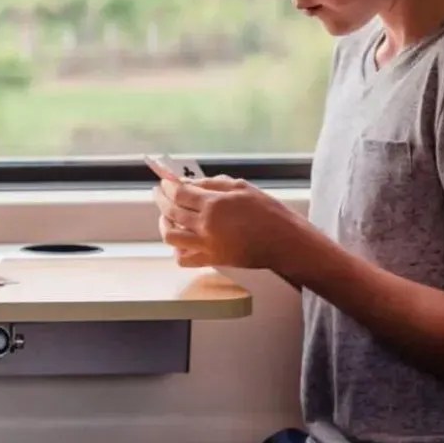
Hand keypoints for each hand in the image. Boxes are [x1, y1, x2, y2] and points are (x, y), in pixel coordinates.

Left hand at [153, 175, 315, 277]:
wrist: (285, 242)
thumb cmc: (268, 212)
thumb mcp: (242, 188)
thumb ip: (213, 185)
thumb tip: (190, 183)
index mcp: (214, 205)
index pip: (179, 194)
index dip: (168, 186)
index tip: (164, 181)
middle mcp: (206, 226)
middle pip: (171, 212)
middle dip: (160, 199)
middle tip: (158, 193)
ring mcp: (207, 245)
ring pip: (171, 236)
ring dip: (163, 223)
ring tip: (165, 216)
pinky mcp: (212, 260)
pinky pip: (184, 258)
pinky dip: (177, 249)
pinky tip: (180, 239)